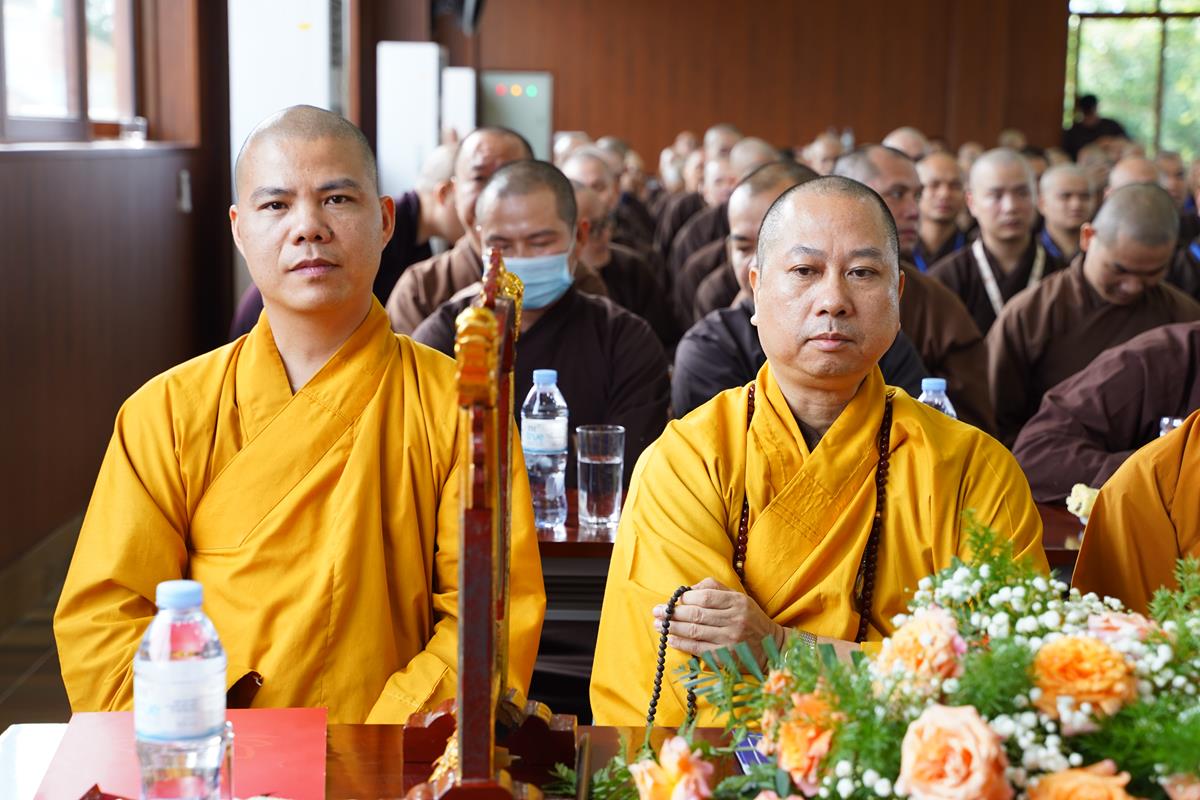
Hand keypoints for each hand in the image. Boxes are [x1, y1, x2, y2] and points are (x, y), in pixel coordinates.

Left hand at [651, 577, 783, 666]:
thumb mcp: (739, 598)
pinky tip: (670, 639)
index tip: (673, 600)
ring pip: (695, 632)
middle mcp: (735, 620)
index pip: (706, 597)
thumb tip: (689, 590)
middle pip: (697, 615)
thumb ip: (715, 588)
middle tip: (656, 611)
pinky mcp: (726, 657)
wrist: (772, 648)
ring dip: (672, 628)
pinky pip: (699, 649)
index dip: (686, 598)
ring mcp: (730, 640)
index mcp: (738, 602)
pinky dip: (682, 644)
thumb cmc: (749, 618)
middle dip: (672, 613)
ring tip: (658, 625)